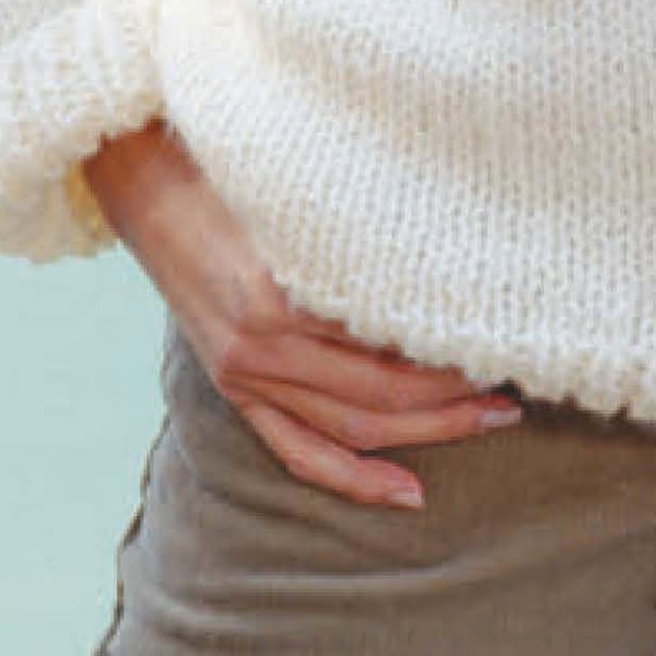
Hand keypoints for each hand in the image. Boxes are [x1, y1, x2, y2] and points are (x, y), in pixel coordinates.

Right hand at [78, 119, 524, 509]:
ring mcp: (242, 373)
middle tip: (514, 392)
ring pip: (349, 426)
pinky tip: (405, 493)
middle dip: (453, 400)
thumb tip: (448, 255)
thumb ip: (359, 230)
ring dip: (424, 433)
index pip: (387, 343)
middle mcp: (259, 345)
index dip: (450, 350)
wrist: (141, 174)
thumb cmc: (232, 162)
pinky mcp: (233, 386)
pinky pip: (298, 450)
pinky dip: (352, 477)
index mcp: (279, 294)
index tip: (506, 339)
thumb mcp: (298, 189)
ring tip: (487, 422)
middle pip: (378, 394)